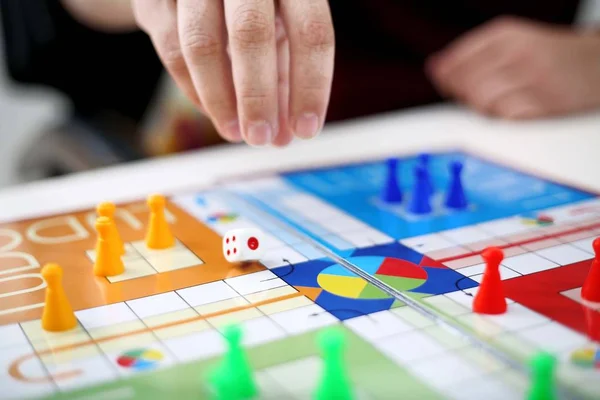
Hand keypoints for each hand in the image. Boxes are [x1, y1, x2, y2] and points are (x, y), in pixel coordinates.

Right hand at [132, 0, 334, 146]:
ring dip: (219, 99)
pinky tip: (212, 112)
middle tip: (261, 139)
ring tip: (234, 133)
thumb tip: (282, 137)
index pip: (311, 31)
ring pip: (202, 43)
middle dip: (258, 97)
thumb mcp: (279, 30)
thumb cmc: (251, 8)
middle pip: (252, 34)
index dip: (311, 86)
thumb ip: (284, 78)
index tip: (305, 131)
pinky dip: (193, 88)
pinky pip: (172, 48)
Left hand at [427, 16, 599, 118]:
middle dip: (464, 97)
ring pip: (482, 101)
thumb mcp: (512, 41)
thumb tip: (435, 68)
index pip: (456, 61)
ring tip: (495, 105)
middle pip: (466, 84)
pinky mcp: (546, 104)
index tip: (451, 87)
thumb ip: (471, 54)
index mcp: (504, 35)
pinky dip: (502, 118)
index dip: (448, 79)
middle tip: (475, 98)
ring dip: (482, 109)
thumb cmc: (549, 56)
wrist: (599, 64)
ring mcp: (533, 78)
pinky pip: (506, 116)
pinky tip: (511, 112)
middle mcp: (518, 53)